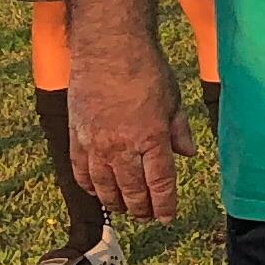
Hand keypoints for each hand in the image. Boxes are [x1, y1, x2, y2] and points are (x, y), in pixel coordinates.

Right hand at [71, 31, 185, 222]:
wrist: (109, 47)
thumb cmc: (146, 69)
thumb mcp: (173, 100)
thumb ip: (179, 131)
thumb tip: (188, 155)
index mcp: (152, 138)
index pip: (160, 184)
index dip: (164, 206)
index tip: (167, 217)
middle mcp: (122, 146)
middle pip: (131, 192)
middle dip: (141, 209)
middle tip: (147, 215)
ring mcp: (96, 143)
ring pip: (104, 187)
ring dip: (115, 202)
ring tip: (124, 208)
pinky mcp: (77, 135)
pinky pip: (80, 170)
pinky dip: (89, 185)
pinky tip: (96, 190)